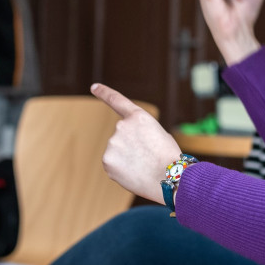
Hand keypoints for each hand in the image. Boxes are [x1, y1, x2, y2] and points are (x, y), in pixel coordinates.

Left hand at [92, 83, 180, 203]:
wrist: (170, 177)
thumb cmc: (170, 157)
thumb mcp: (159, 135)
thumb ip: (139, 133)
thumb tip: (127, 146)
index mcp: (138, 116)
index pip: (117, 100)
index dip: (104, 93)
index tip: (93, 87)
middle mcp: (121, 126)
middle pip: (121, 136)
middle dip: (131, 146)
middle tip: (147, 157)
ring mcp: (112, 143)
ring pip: (117, 151)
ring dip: (127, 158)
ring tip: (143, 166)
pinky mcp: (107, 160)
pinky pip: (112, 164)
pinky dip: (121, 170)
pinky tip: (134, 173)